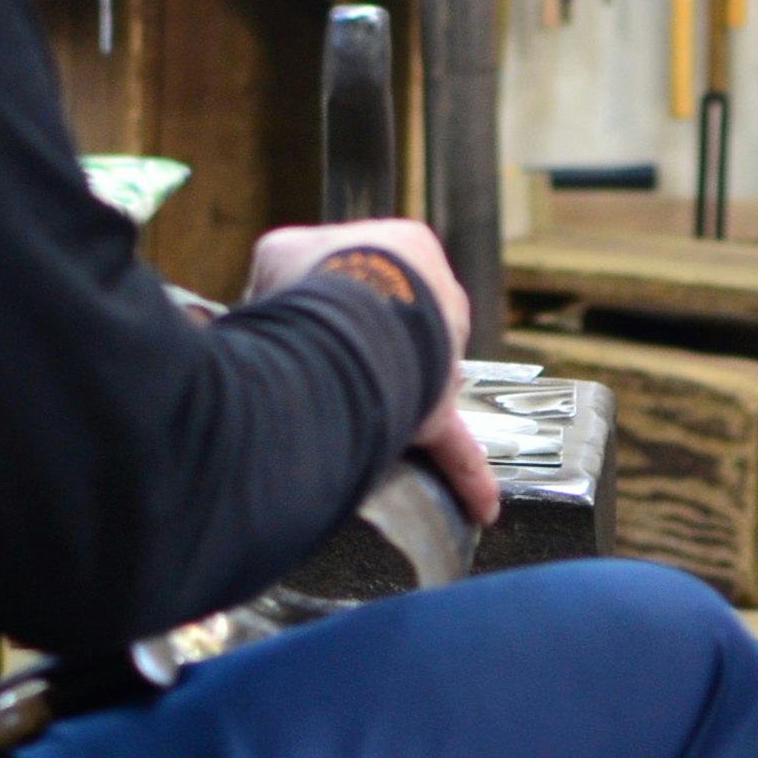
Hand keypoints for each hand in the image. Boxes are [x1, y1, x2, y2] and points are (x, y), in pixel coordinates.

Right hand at [249, 222, 497, 526]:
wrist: (343, 318)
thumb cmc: (315, 277)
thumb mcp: (281, 253)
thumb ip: (287, 274)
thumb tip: (274, 303)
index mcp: (409, 250)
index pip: (381, 273)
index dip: (342, 293)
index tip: (315, 311)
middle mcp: (439, 302)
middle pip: (405, 328)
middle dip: (370, 344)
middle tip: (329, 358)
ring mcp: (444, 359)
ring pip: (425, 380)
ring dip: (400, 393)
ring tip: (351, 404)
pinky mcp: (437, 411)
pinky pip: (455, 447)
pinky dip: (467, 477)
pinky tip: (483, 507)